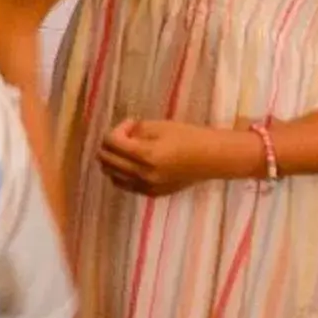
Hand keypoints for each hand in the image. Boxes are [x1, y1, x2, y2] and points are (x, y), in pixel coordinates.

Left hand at [98, 118, 245, 197]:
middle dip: (110, 144)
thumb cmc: (188, 137)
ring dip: (113, 160)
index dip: (117, 128)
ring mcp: (147, 187)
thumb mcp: (159, 126)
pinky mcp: (152, 194)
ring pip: (112, 175)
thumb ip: (134, 131)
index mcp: (145, 155)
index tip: (131, 123)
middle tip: (126, 134)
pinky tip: (133, 163)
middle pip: (105, 160)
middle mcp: (143, 175)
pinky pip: (125, 185)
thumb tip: (120, 136)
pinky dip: (122, 173)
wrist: (211, 158)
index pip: (111, 142)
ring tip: (128, 149)